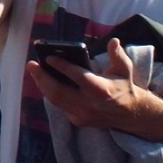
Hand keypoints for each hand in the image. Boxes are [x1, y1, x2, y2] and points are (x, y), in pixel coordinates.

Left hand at [27, 38, 159, 132]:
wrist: (130, 114)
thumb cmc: (124, 87)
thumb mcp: (125, 69)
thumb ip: (117, 55)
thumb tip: (113, 40)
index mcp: (101, 89)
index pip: (77, 76)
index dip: (62, 66)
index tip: (49, 57)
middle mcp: (90, 104)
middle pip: (59, 91)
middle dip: (42, 77)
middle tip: (31, 64)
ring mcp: (82, 114)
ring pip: (55, 100)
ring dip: (43, 85)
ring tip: (34, 71)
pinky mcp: (78, 121)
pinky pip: (60, 106)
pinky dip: (50, 94)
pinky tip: (44, 82)